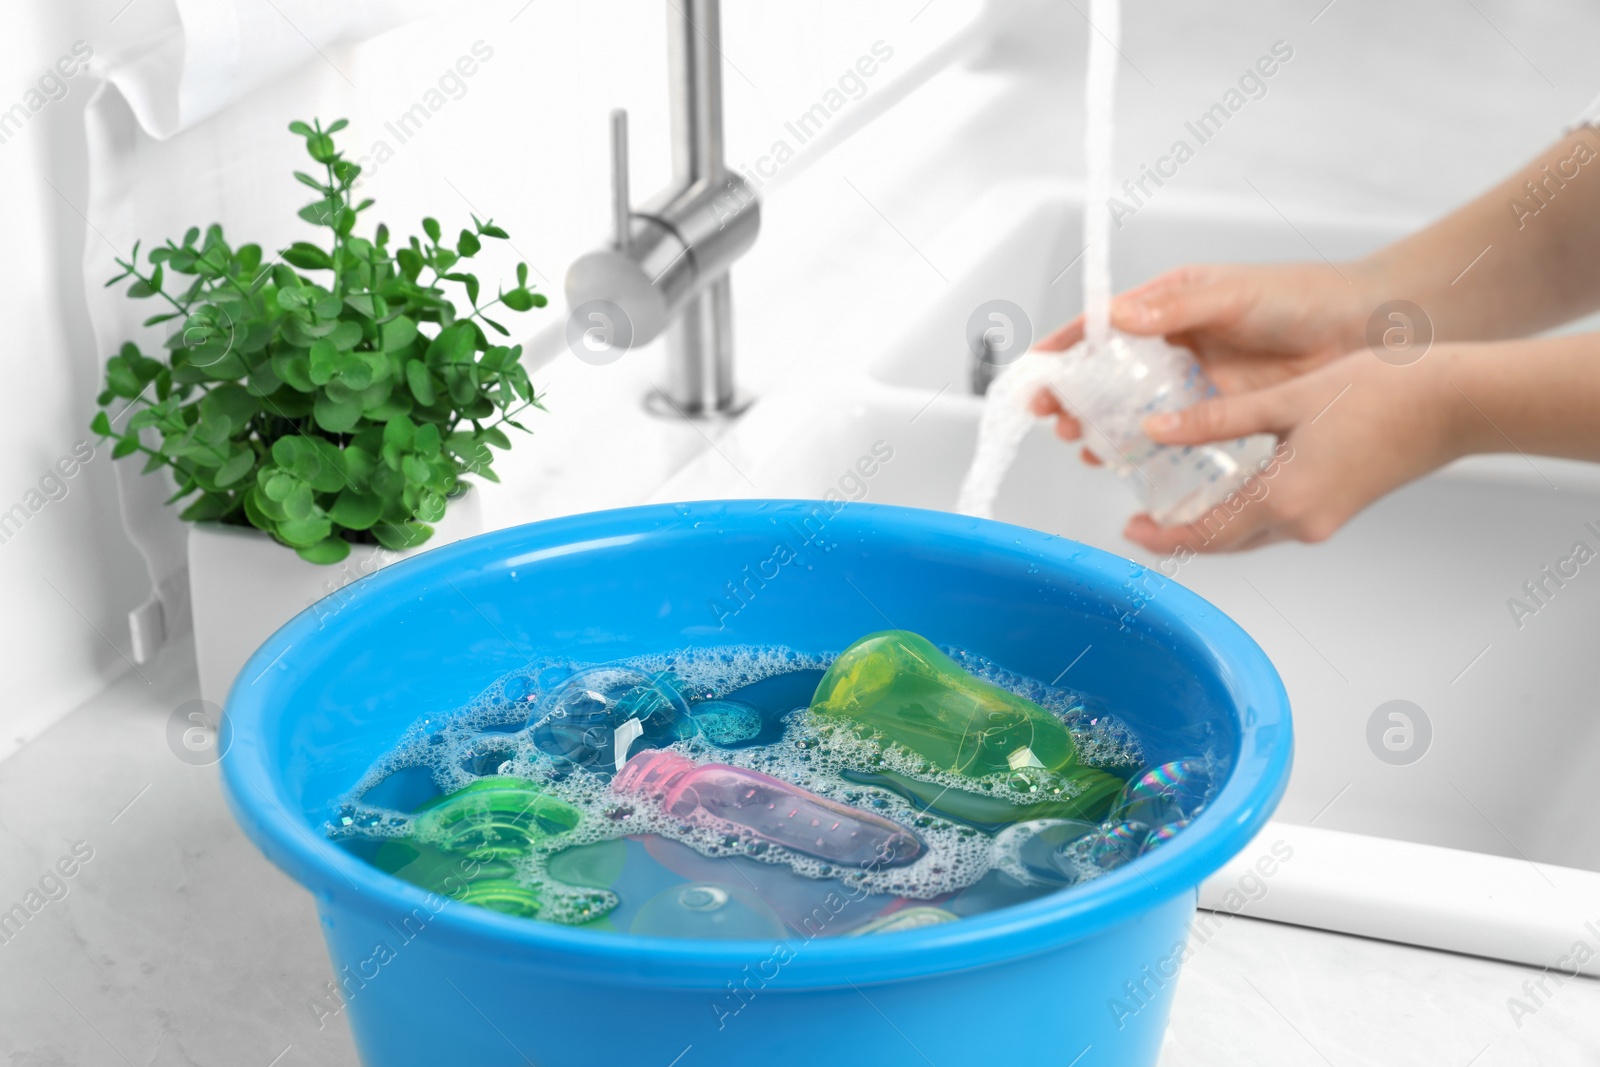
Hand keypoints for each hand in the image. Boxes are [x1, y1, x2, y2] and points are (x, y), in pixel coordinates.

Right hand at [1030, 262, 1374, 457]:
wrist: (1365, 332)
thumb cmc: (1303, 297)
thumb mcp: (1233, 295)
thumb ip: (1176, 307)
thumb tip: (1118, 315)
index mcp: (1168, 303)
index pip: (1101, 324)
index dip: (1065, 347)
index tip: (1035, 369)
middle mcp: (1171, 342)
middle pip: (1106, 373)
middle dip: (1074, 396)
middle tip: (1054, 418)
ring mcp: (1191, 381)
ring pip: (1131, 407)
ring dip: (1102, 426)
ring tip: (1083, 444)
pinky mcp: (1215, 414)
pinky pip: (1169, 434)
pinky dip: (1142, 448)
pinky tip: (1124, 461)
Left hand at [1122, 345, 1469, 552]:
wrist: (1458, 403)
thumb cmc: (1383, 392)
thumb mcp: (1285, 399)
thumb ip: (1216, 420)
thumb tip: (1157, 431)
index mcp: (1284, 500)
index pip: (1204, 535)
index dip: (1162, 535)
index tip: (1129, 529)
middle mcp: (1302, 522)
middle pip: (1224, 543)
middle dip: (1181, 536)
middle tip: (1142, 520)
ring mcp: (1324, 520)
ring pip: (1251, 535)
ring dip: (1213, 526)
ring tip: (1176, 504)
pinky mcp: (1339, 508)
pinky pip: (1277, 522)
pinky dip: (1244, 513)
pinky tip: (1229, 489)